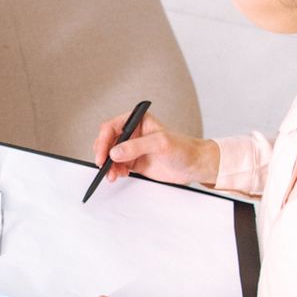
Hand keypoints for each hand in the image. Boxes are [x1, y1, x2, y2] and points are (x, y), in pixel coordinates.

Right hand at [91, 110, 218, 186]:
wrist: (194, 165)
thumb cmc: (183, 148)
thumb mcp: (160, 143)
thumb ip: (136, 147)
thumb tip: (115, 152)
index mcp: (138, 121)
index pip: (112, 127)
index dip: (103, 141)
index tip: (103, 155)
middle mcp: (133, 133)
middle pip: (107, 142)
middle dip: (103, 154)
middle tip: (104, 166)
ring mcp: (133, 149)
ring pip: (110, 156)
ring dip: (108, 166)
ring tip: (113, 175)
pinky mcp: (134, 162)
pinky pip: (117, 166)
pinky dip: (114, 171)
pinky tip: (118, 175)